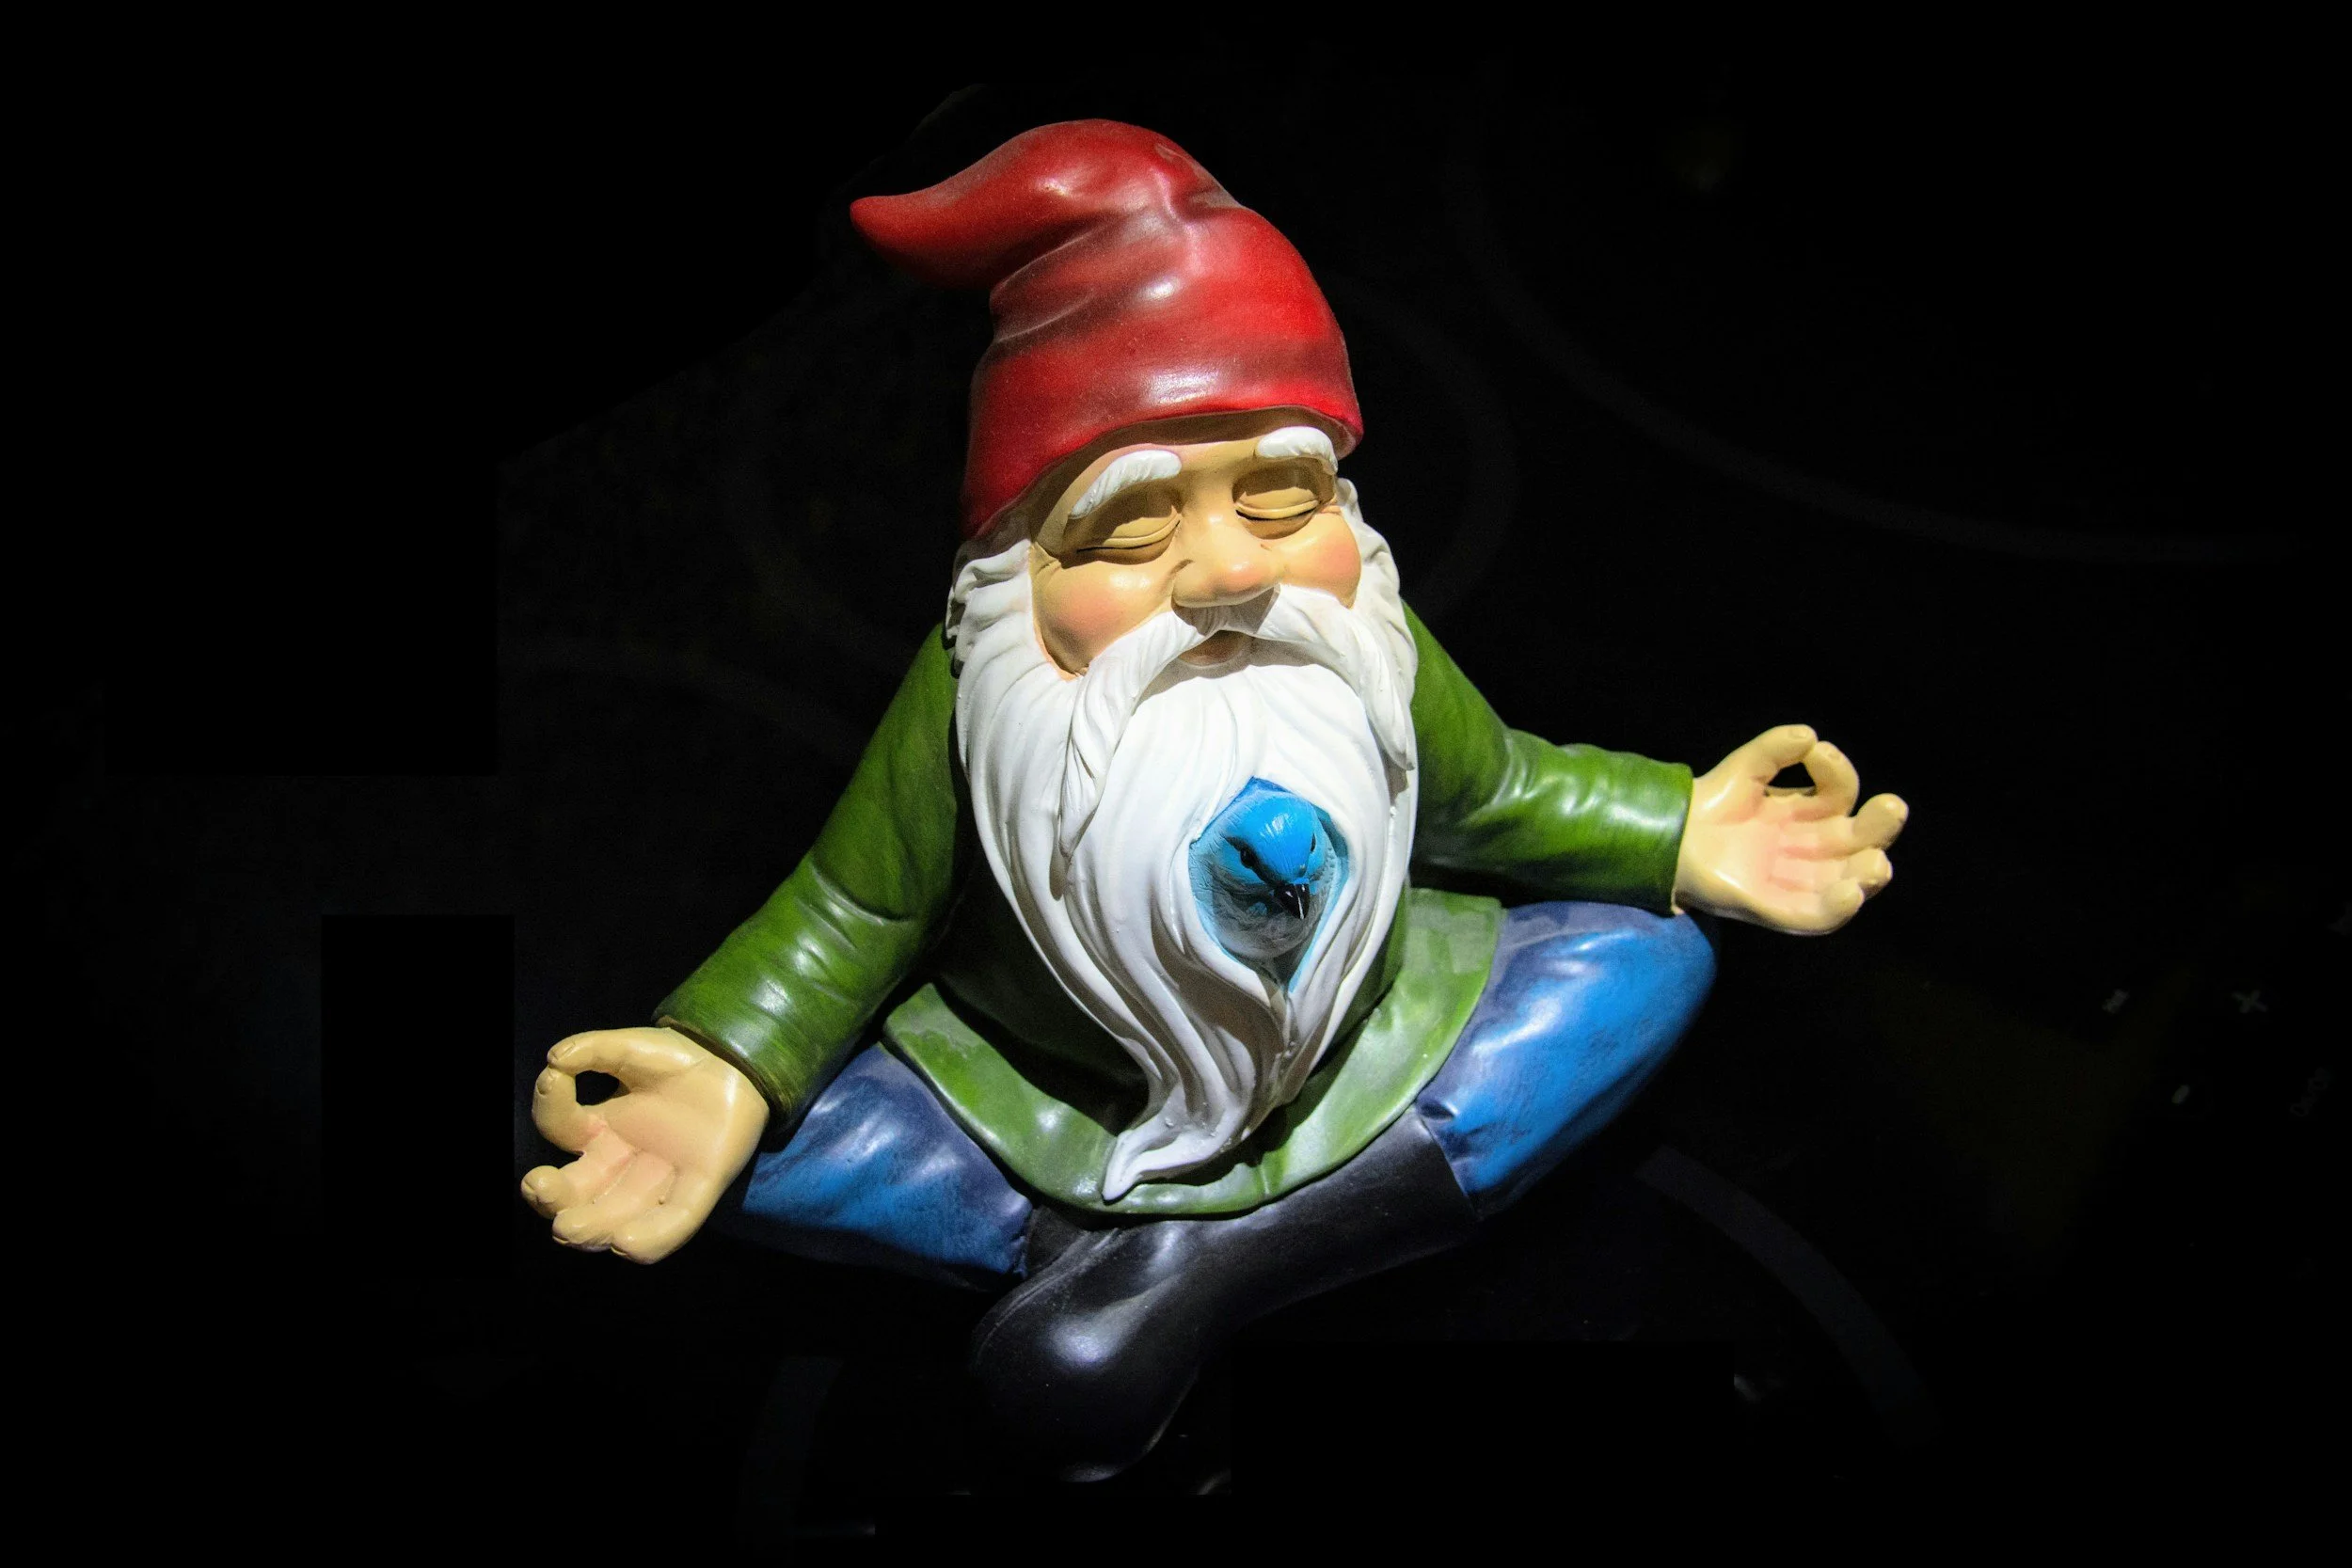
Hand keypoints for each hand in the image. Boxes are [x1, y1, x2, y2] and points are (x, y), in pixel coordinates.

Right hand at [520, 1027, 768, 1262]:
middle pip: (577, 1194)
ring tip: (569, 1227)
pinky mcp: (701, 1187)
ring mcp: (660, 1179)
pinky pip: (675, 1222)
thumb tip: (555, 1058)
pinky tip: (624, 1240)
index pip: (563, 1129)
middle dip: (553, 1198)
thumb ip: (595, 1050)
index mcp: (602, 1129)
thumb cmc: (682, 1062)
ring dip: (590, 1227)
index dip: (551, 1106)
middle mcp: (623, 1162)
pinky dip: (652, 1238)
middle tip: (540, 1187)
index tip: (554, 1078)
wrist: (740, 1064)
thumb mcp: (635, 1049)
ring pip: (616, 1217)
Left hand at [1675, 724, 1906, 934]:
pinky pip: (1812, 917)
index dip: (1838, 772)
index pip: (1839, 794)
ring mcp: (1793, 880)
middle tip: (1891, 807)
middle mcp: (1809, 848)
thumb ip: (1774, 748)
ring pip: (1846, 883)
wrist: (1670, 838)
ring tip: (1876, 863)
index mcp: (1806, 813)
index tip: (1817, 753)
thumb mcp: (1745, 768)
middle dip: (1881, 826)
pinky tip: (1850, 893)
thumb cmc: (1711, 805)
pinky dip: (1835, 909)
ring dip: (1867, 875)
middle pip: (1859, 841)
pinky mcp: (1772, 907)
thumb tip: (1809, 735)